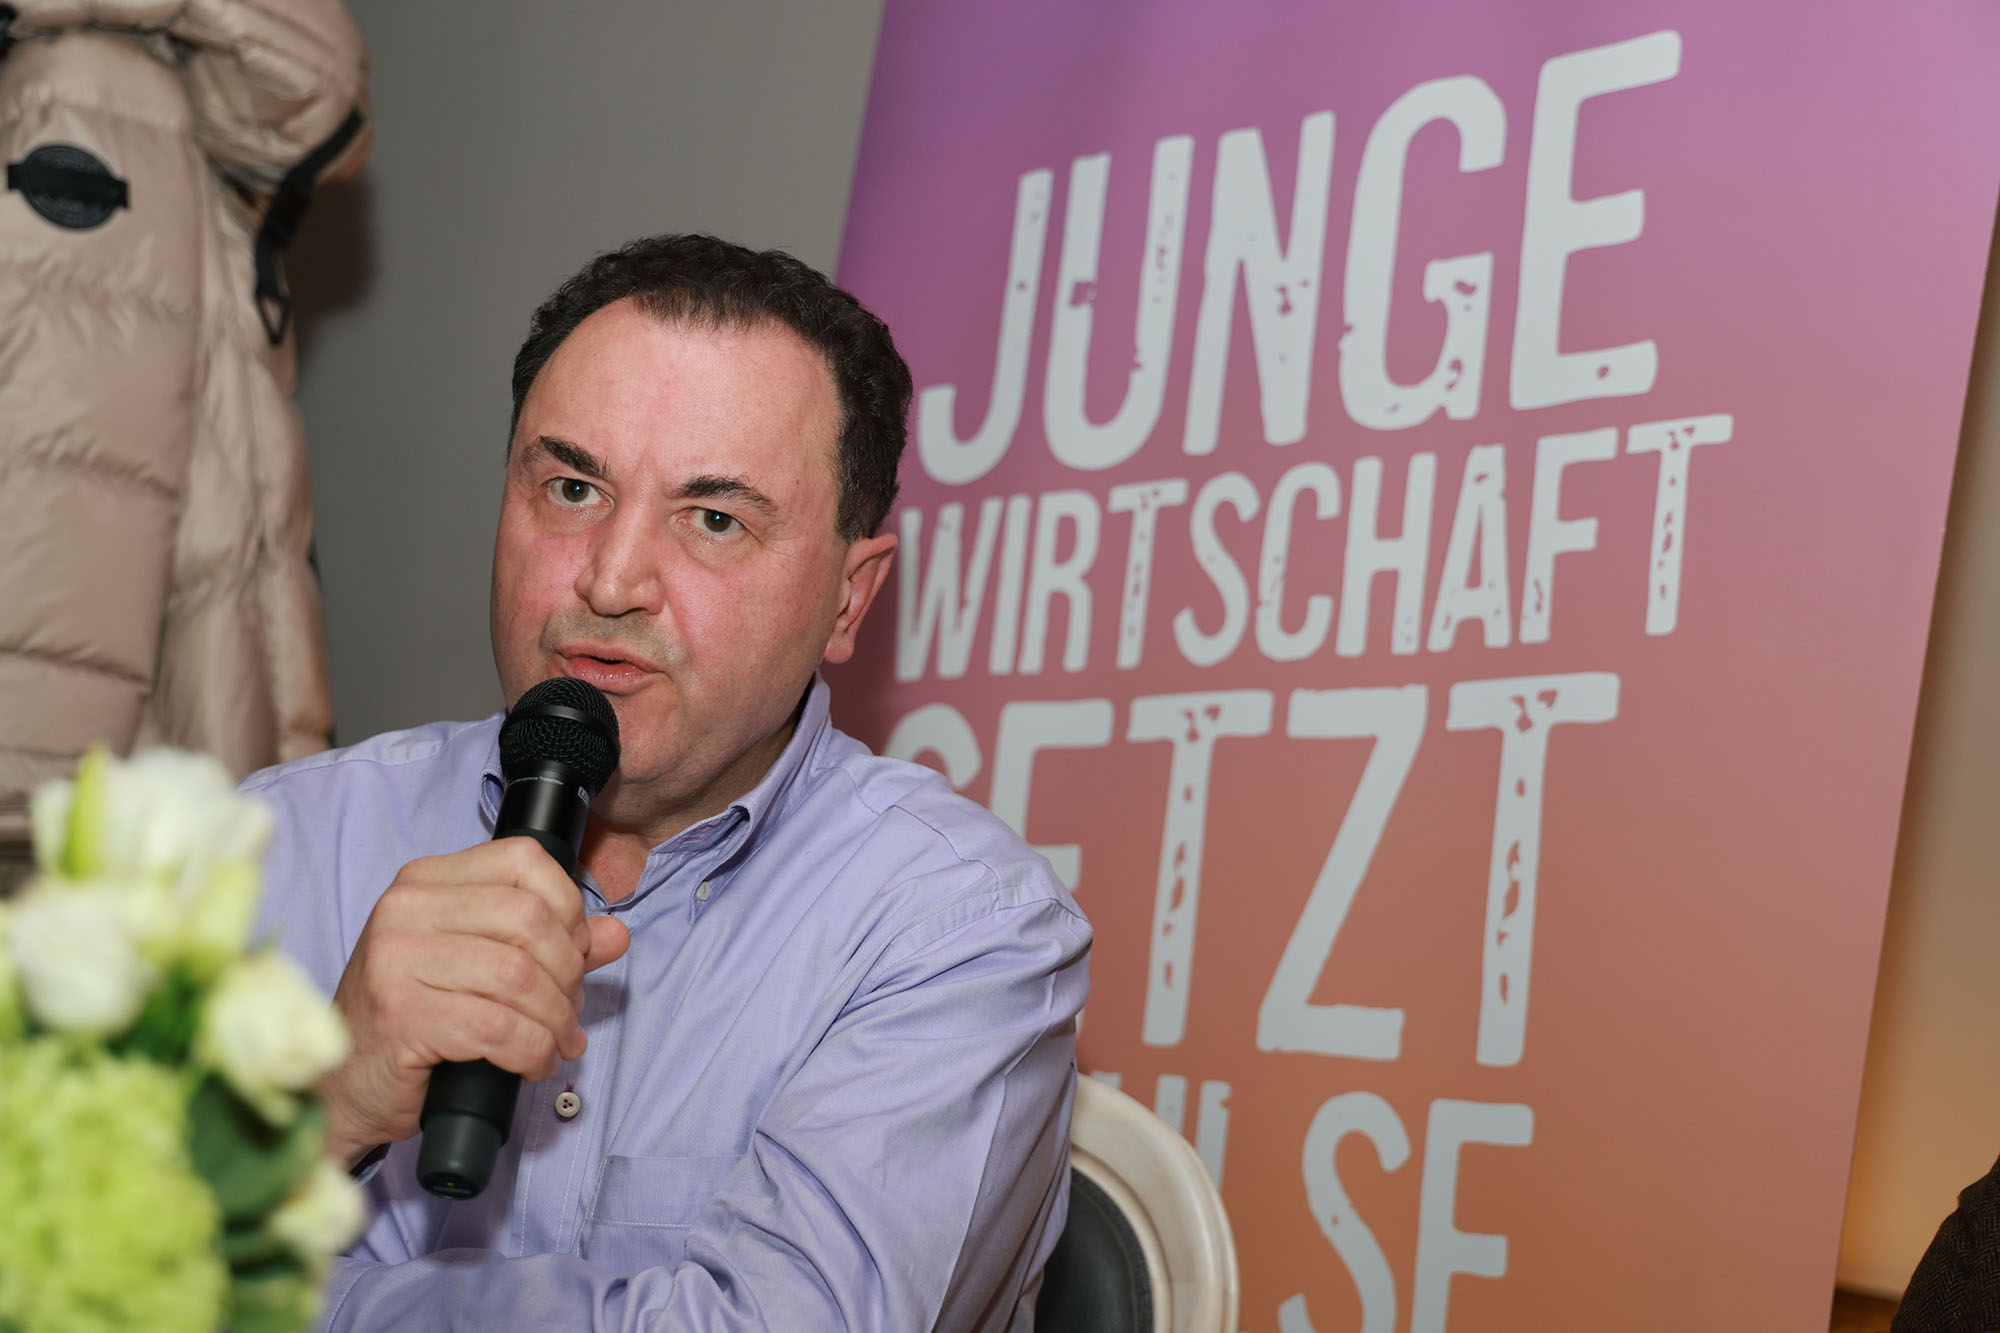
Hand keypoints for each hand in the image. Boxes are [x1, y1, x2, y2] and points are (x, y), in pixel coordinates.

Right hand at [320, 838, 631, 1166]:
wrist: (344, 1087)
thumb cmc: (411, 1020)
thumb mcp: (479, 967)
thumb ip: (549, 944)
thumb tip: (615, 934)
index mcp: (426, 882)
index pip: (524, 862)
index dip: (568, 908)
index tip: (575, 951)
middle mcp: (405, 909)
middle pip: (529, 919)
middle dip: (568, 972)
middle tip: (568, 1010)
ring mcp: (397, 960)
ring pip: (519, 976)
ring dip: (555, 1019)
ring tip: (557, 1042)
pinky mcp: (401, 1015)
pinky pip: (497, 1028)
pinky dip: (532, 1051)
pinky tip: (533, 1064)